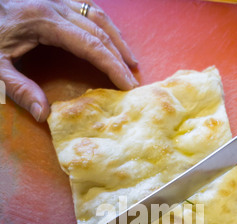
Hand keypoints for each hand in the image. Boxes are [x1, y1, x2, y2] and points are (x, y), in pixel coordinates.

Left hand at [0, 0, 137, 121]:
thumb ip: (19, 89)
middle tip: (134, 79)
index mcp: (45, 21)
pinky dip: (102, 24)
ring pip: (96, 14)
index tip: (127, 84)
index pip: (91, 45)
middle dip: (120, 56)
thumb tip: (45, 115)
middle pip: (99, 30)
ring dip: (117, 37)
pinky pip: (86, 7)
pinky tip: (109, 37)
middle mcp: (55, 4)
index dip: (112, 66)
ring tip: (130, 59)